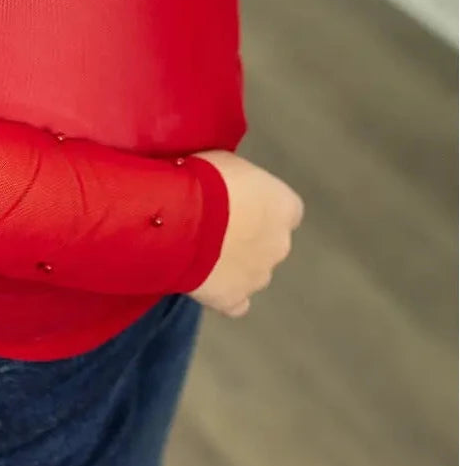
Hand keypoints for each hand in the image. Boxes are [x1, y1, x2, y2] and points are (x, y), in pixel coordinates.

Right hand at [188, 149, 303, 316]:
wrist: (180, 216)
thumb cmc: (205, 178)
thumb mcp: (228, 162)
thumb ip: (240, 182)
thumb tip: (233, 186)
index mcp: (285, 207)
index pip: (285, 210)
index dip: (260, 206)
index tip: (238, 201)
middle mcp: (281, 243)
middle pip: (269, 242)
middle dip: (248, 236)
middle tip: (213, 223)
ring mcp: (259, 276)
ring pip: (252, 271)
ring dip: (233, 263)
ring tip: (199, 249)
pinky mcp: (233, 299)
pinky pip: (234, 302)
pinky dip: (223, 294)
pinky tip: (203, 280)